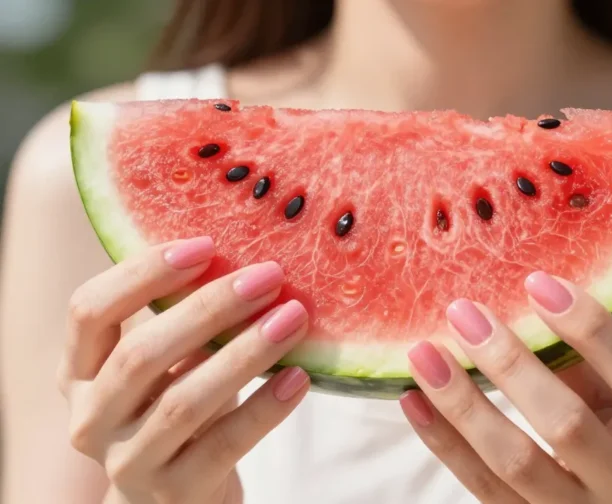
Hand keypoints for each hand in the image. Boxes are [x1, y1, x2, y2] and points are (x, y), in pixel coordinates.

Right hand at [57, 237, 310, 503]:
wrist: (177, 494)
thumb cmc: (176, 405)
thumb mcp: (167, 362)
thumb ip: (181, 317)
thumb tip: (244, 257)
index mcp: (79, 372)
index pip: (89, 311)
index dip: (142, 273)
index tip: (204, 245)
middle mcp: (91, 418)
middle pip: (140, 352)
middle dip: (209, 307)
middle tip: (267, 276)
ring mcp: (128, 462)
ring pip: (184, 401)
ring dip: (245, 353)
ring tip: (292, 318)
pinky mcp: (175, 493)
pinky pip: (224, 444)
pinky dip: (264, 408)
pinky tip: (299, 377)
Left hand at [400, 271, 611, 503]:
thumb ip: (583, 362)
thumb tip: (522, 298)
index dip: (592, 328)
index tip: (538, 282)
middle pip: (567, 424)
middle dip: (511, 365)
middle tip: (464, 314)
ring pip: (515, 462)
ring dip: (463, 404)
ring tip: (425, 354)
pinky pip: (480, 486)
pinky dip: (443, 441)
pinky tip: (414, 400)